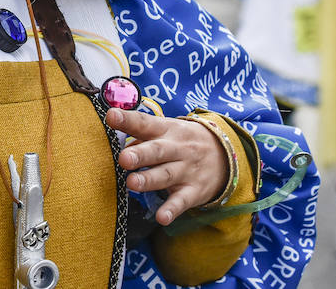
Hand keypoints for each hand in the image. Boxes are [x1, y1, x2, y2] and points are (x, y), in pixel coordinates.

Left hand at [108, 108, 228, 224]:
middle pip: (157, 151)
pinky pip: (181, 202)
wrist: (224, 154)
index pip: (145, 122)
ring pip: (166, 175)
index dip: (128, 119)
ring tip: (131, 183)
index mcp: (165, 129)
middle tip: (123, 159)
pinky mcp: (194, 191)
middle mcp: (176, 149)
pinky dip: (171, 210)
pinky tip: (161, 218)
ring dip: (149, 180)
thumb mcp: (165, 130)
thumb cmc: (180, 141)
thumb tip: (118, 146)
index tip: (111, 116)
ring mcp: (186, 170)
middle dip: (140, 155)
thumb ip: (140, 137)